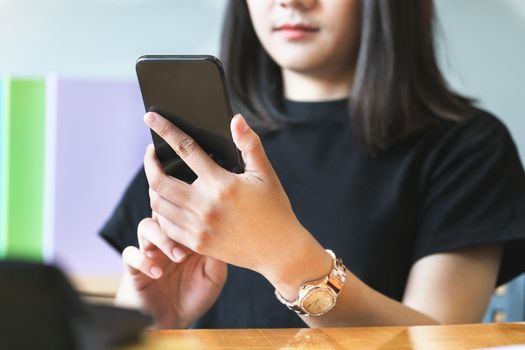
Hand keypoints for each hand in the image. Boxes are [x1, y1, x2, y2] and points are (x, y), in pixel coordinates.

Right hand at [119, 216, 226, 328]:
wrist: (172, 321)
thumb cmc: (195, 296)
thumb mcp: (214, 278)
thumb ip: (218, 258)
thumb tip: (222, 237)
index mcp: (186, 237)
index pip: (185, 212)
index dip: (193, 213)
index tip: (206, 226)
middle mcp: (167, 239)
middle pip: (164, 212)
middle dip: (175, 219)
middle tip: (191, 237)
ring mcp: (150, 251)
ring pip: (146, 226)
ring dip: (161, 238)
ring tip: (177, 257)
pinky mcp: (134, 267)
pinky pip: (130, 253)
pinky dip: (142, 260)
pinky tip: (157, 273)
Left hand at [143, 112, 330, 298]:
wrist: (279, 250)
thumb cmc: (274, 208)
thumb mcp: (265, 173)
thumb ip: (249, 144)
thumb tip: (235, 119)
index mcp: (221, 183)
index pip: (185, 149)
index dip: (165, 130)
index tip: (151, 117)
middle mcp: (205, 205)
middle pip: (159, 180)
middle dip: (149, 163)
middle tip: (152, 153)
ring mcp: (198, 226)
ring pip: (158, 204)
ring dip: (153, 187)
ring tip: (159, 177)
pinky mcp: (197, 243)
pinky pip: (165, 226)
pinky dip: (161, 212)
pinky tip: (167, 203)